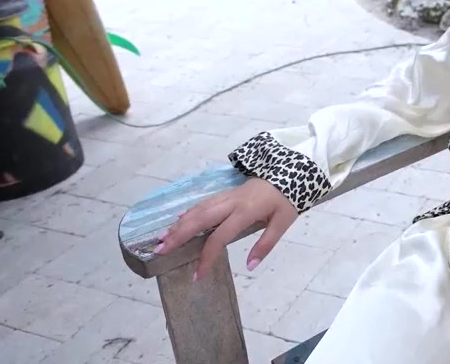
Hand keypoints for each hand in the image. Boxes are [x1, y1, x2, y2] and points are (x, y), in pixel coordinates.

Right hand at [155, 177, 297, 281]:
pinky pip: (203, 203)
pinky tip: (178, 220)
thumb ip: (265, 245)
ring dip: (179, 224)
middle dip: (178, 235)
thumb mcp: (282, 223)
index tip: (197, 275)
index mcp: (244, 212)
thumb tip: (250, 266)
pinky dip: (188, 212)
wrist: (288, 173)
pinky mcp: (226, 193)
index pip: (219, 237)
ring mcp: (226, 196)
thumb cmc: (286, 200)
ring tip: (162, 239)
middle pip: (199, 219)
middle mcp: (230, 203)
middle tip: (161, 250)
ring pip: (198, 210)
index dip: (206, 257)